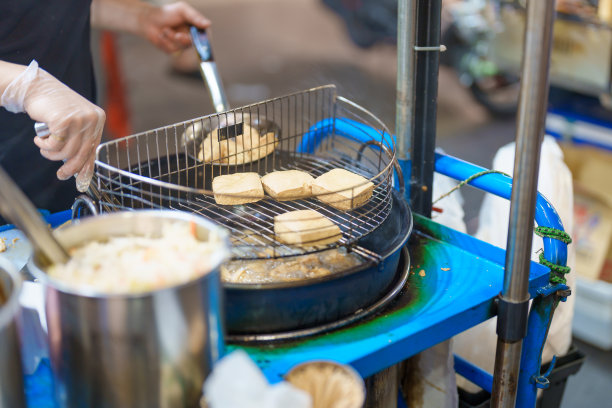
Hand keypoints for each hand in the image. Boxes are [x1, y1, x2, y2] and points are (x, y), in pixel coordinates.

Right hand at [23, 68, 104, 191]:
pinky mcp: (63, 120)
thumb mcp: (74, 124)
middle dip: (70, 168)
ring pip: (67, 151)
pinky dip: (44, 146)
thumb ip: (81, 142)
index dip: (86, 167)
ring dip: (51, 154)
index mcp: (98, 118)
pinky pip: (54, 145)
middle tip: (61, 175)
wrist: (37, 86)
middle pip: (82, 153)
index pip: (93, 149)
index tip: (79, 180)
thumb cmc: (55, 106)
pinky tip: (39, 139)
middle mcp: (92, 118)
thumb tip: (83, 171)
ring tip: (44, 147)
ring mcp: (79, 118)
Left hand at [139, 2, 210, 53]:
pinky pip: (172, 50)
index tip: (197, 39)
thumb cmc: (166, 13)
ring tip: (165, 30)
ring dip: (171, 38)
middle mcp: (191, 37)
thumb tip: (208, 24)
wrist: (149, 19)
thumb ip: (195, 17)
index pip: (205, 36)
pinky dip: (165, 42)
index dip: (204, 40)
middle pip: (194, 45)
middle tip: (177, 35)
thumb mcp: (182, 10)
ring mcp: (182, 45)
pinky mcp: (172, 50)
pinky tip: (161, 36)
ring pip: (182, 47)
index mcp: (196, 27)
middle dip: (184, 40)